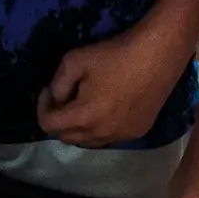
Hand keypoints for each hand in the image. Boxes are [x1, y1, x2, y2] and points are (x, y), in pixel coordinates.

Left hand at [36, 21, 190, 146]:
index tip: (48, 89)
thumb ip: (57, 85)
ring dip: (79, 127)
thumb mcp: (73, 61)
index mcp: (84, 117)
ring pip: (89, 141)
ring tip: (83, 102)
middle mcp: (103, 134)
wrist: (156, 56)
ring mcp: (123, 136)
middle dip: (59, 119)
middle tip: (63, 97)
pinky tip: (106, 106)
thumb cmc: (113, 55)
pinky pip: (109, 138)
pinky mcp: (138, 132)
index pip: (49, 126)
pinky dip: (99, 128)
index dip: (42, 107)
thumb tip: (56, 100)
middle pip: (67, 137)